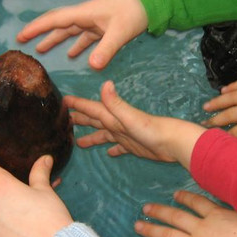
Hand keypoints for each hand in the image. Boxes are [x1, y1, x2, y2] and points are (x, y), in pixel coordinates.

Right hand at [16, 0, 147, 69]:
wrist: (149, 3)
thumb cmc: (133, 13)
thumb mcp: (119, 32)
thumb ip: (106, 50)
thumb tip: (91, 67)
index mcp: (83, 14)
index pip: (54, 20)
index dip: (37, 27)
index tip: (21, 36)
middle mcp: (84, 17)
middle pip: (57, 24)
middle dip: (41, 32)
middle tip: (24, 42)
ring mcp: (92, 22)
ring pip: (69, 32)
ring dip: (56, 40)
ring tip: (42, 51)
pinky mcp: (101, 28)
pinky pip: (83, 37)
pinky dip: (76, 45)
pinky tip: (71, 56)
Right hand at [64, 80, 204, 168]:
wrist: (173, 143)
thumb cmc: (151, 130)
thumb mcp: (130, 117)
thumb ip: (116, 103)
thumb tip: (105, 83)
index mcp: (113, 116)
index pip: (92, 108)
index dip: (78, 104)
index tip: (63, 100)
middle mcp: (117, 123)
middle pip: (95, 120)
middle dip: (81, 119)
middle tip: (65, 120)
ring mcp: (125, 135)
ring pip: (104, 134)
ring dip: (92, 137)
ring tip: (78, 143)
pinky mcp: (133, 146)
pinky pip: (119, 147)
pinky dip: (113, 149)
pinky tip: (109, 153)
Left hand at [135, 190, 236, 236]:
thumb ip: (235, 213)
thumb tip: (230, 208)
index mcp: (217, 215)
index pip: (196, 202)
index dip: (184, 197)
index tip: (175, 194)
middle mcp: (203, 229)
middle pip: (176, 217)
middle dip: (159, 211)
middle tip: (145, 207)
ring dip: (152, 231)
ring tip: (137, 226)